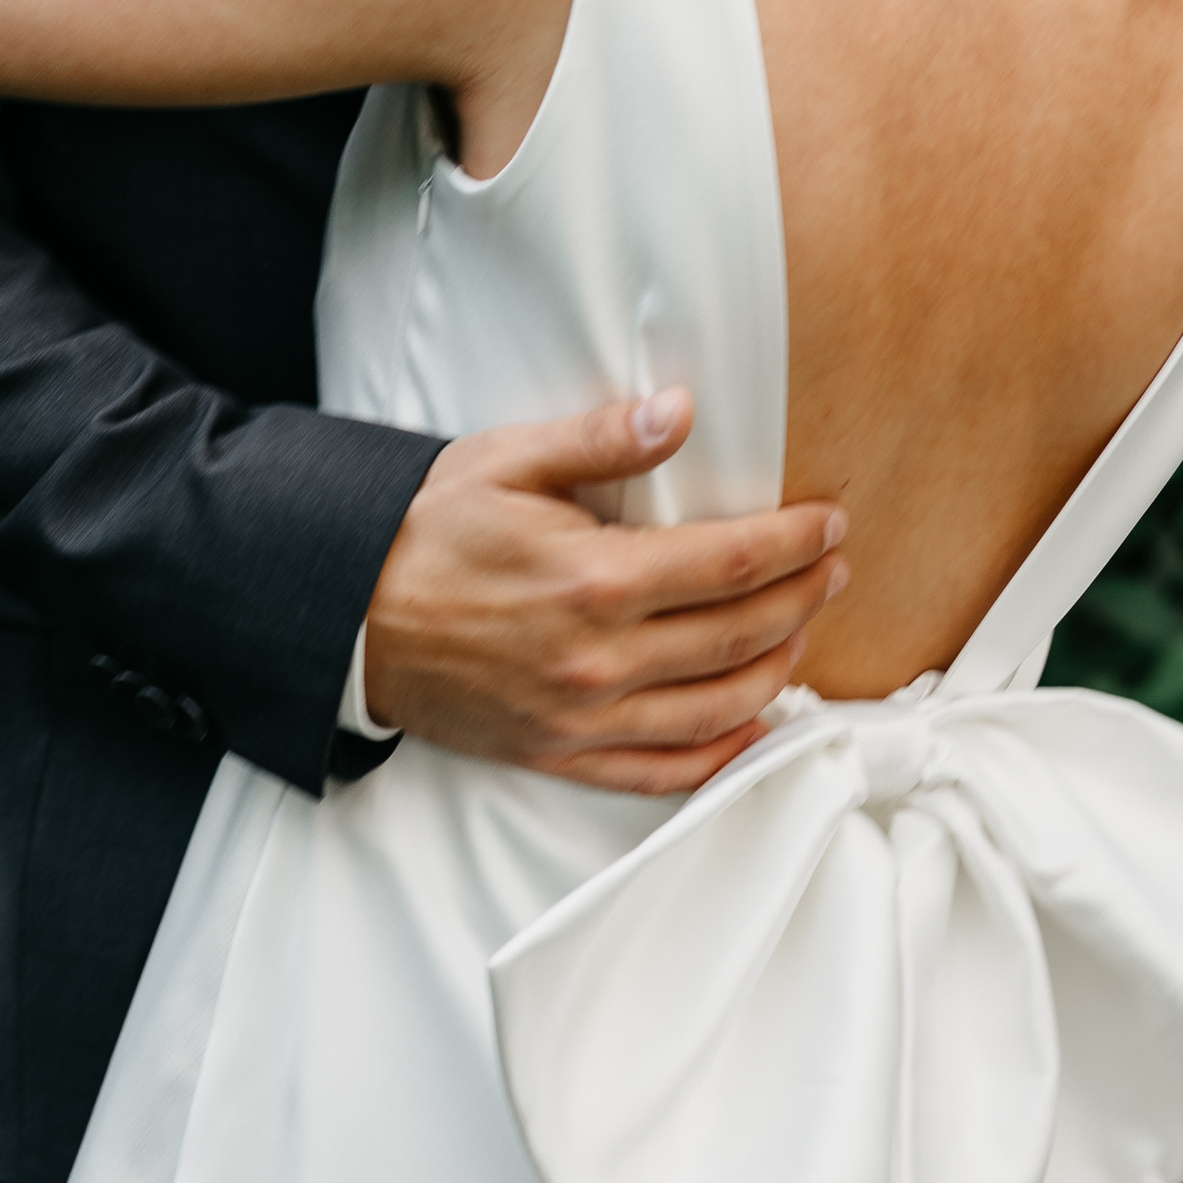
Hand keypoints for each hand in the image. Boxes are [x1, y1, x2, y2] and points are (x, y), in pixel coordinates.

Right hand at [360, 388, 847, 795]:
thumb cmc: (427, 530)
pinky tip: (752, 725)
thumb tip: (680, 412)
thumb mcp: (506, 461)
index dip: (794, 542)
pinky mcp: (562, 755)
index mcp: (594, 580)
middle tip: (834, 569)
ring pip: (718, 707)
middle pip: (739, 634)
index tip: (830, 524)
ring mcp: (584, 718)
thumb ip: (602, 440)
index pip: (731, 563)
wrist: (348, 614)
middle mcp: (600, 660)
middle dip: (803, 597)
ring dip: (776, 667)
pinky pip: (665, 770)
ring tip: (803, 630)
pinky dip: (723, 752)